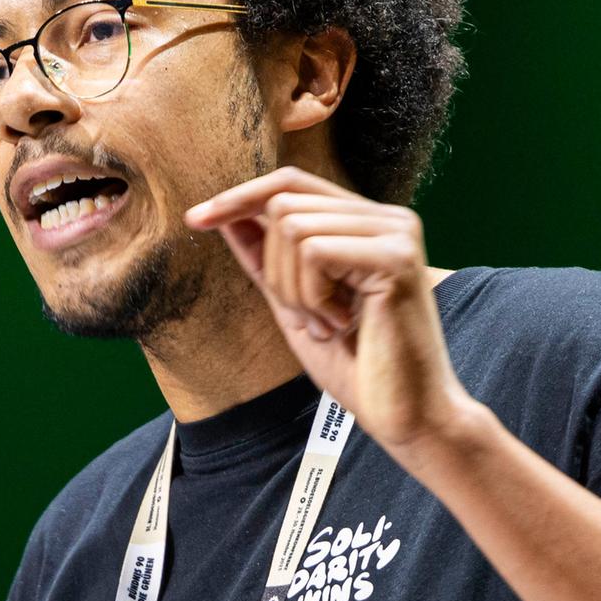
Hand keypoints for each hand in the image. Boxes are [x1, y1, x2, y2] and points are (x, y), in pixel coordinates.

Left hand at [185, 166, 477, 456]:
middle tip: (308, 319)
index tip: (195, 220)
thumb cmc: (358, 368)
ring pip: (294, 226)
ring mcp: (396, 232)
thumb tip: (228, 215)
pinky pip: (314, 250)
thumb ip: (267, 259)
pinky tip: (341, 323)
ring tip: (328, 324)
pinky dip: (312, 296)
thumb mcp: (295, 304)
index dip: (239, 197)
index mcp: (367, 224)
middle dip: (274, 269)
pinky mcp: (396, 256)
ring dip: (294, 289)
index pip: (290, 184)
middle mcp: (387, 218)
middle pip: (284, 204)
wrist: (406, 416)